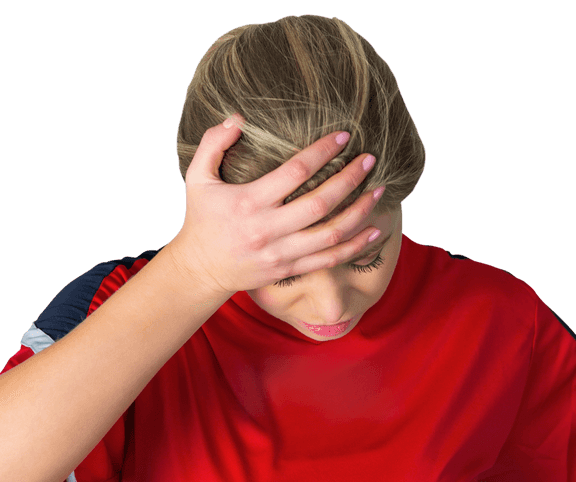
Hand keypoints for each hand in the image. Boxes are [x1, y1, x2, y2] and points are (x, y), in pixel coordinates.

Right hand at [168, 114, 384, 295]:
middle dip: (350, 180)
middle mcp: (270, 229)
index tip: (344, 137)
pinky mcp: (290, 268)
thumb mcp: (197, 177)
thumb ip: (213, 142)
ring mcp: (282, 252)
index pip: (296, 172)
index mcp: (251, 202)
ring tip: (378, 190)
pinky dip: (355, 246)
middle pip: (320, 203)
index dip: (323, 152)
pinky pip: (330, 260)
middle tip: (369, 159)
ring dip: (360, 212)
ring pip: (331, 234)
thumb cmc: (202, 218)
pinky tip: (375, 231)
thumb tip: (239, 118)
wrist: (201, 268)